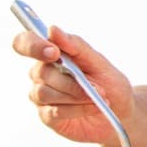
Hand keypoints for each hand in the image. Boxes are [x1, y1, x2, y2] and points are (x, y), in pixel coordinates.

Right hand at [12, 26, 133, 146]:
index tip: (54, 52)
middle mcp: (41, 74)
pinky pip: (53, 111)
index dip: (32, 45)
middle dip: (71, 80)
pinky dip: (77, 109)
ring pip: (45, 93)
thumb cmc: (108, 83)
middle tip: (98, 87)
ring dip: (75, 95)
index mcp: (50, 54)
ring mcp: (41, 96)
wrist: (121, 112)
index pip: (25, 43)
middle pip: (42, 72)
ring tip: (99, 98)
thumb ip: (75, 45)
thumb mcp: (99, 61)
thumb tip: (52, 29)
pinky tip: (93, 108)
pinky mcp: (47, 116)